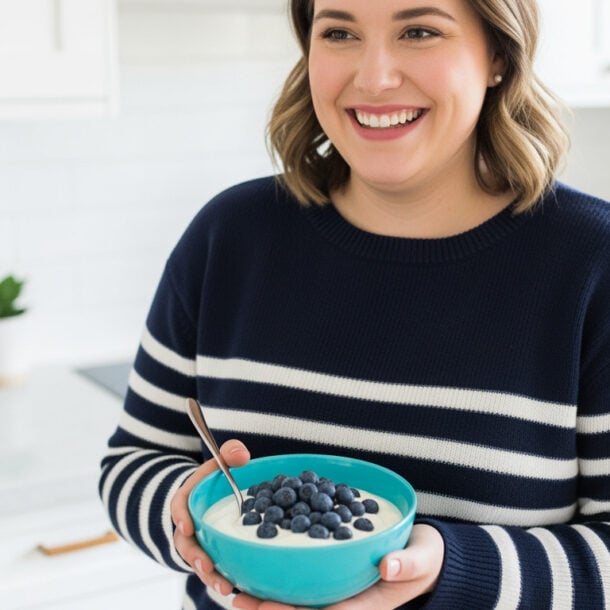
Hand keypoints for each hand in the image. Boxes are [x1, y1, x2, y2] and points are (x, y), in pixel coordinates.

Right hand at [170, 439, 249, 596]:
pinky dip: (224, 581)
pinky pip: (214, 572)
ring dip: (211, 577)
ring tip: (226, 588)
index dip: (179, 516)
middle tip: (206, 566)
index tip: (186, 526)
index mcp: (186, 501)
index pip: (177, 506)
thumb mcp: (218, 463)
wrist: (208, 501)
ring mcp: (198, 545)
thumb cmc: (214, 480)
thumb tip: (242, 455)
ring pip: (199, 564)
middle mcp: (187, 528)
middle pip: (186, 544)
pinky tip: (239, 590)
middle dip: (195, 557)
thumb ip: (229, 453)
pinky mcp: (210, 558)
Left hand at [233, 524, 443, 609]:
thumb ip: (408, 564)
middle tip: (238, 599)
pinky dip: (280, 574)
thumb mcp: (421, 560)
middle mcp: (345, 601)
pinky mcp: (333, 573)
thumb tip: (390, 566)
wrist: (423, 553)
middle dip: (271, 609)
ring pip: (298, 597)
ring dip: (267, 596)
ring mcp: (337, 589)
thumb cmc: (423, 559)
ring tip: (235, 589)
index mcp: (364, 606)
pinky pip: (303, 578)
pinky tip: (258, 564)